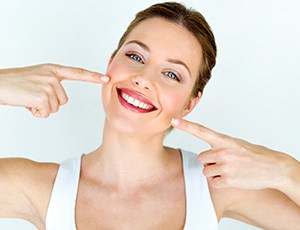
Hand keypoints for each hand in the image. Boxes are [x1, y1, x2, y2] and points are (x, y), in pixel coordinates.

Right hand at [0, 64, 108, 117]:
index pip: (77, 73)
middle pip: (64, 100)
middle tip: (33, 95)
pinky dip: (36, 113)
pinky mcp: (42, 96)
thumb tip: (60, 98)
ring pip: (56, 107)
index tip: (106, 78)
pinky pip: (46, 113)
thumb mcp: (38, 77)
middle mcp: (52, 76)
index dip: (92, 76)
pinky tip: (27, 104)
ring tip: (29, 98)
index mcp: (53, 70)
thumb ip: (53, 83)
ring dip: (42, 108)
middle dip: (49, 103)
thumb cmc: (16, 83)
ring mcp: (48, 85)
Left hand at [171, 118, 298, 189]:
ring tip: (230, 169)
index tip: (174, 120)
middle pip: (201, 158)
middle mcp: (223, 152)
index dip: (186, 126)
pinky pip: (213, 182)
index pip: (201, 131)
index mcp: (224, 140)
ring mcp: (225, 166)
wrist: (273, 168)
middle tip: (224, 162)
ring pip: (206, 170)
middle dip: (210, 161)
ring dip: (215, 172)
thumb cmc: (254, 154)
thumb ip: (219, 145)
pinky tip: (232, 178)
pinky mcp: (228, 180)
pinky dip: (220, 182)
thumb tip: (205, 153)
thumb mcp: (236, 144)